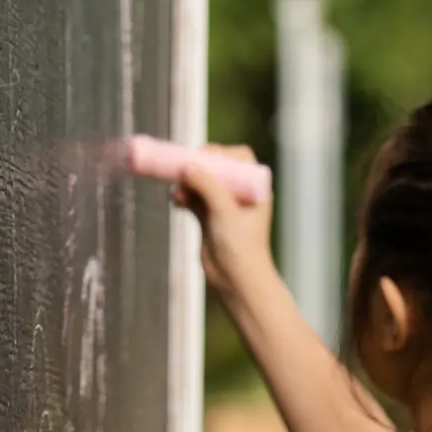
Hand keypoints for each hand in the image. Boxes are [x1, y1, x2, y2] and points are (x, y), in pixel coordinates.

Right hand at [170, 145, 277, 307]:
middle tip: (182, 168)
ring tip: (179, 191)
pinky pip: (193, 198)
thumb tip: (187, 166)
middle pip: (216, 167)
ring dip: (187, 183)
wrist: (236, 279)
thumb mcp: (225, 210)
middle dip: (197, 167)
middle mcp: (240, 193)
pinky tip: (176, 201)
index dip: (220, 152)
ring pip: (201, 182)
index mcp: (255, 188)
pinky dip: (184, 196)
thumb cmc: (241, 245)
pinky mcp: (209, 218)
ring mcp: (224, 205)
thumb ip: (208, 185)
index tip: (202, 155)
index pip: (239, 157)